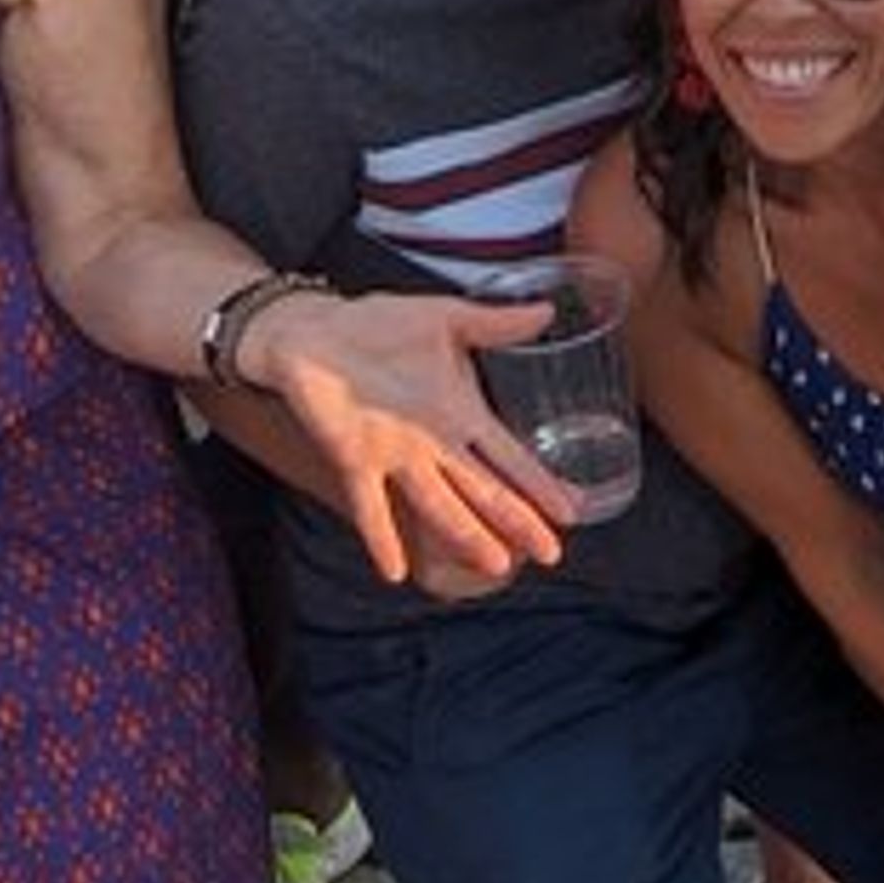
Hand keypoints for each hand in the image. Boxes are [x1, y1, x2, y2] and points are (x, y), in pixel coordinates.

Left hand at [240, 290, 572, 589]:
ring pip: (437, 504)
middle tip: (550, 555)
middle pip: (483, 490)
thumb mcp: (444, 318)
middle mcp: (433, 444)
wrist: (313, 331)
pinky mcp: (352, 459)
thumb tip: (548, 311)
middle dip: (516, 521)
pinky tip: (396, 572)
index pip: (508, 456)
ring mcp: (394, 456)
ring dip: (464, 534)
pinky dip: (381, 536)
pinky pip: (368, 504)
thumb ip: (494, 324)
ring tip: (494, 565)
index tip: (569, 512)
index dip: (538, 484)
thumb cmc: (377, 325)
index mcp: (458, 413)